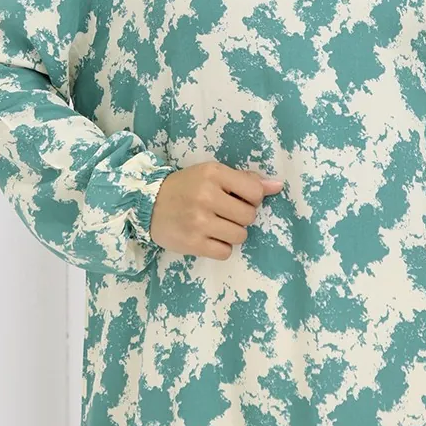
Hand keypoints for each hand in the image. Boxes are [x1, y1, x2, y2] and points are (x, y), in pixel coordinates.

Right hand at [150, 160, 283, 258]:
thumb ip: (245, 180)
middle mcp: (206, 196)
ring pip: (240, 236)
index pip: (255, 192)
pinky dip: (220, 247)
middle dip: (241, 217)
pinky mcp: (192, 243)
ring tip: (217, 226)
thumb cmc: (186, 187)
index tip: (238, 199)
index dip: (252, 198)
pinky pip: (225, 252)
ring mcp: (199, 221)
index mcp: (214, 174)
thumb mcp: (212, 175)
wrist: (147, 204)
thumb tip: (278, 186)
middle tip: (224, 213)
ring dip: (232, 233)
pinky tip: (209, 238)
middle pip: (249, 216)